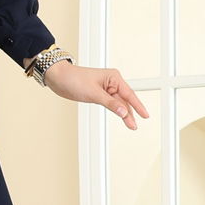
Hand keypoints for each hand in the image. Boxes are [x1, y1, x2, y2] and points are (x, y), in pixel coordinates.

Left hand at [32, 58, 148, 130]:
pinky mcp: (98, 94)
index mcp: (113, 77)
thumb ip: (110, 104)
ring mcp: (105, 88)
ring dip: (123, 114)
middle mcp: (111, 82)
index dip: (138, 106)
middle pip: (125, 100)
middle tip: (134, 126)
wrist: (58, 77)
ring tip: (130, 125)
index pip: (129, 94)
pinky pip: (110, 103)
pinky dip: (115, 110)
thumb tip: (124, 112)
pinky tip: (120, 116)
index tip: (146, 115)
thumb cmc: (74, 79)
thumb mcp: (93, 93)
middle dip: (130, 113)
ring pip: (118, 103)